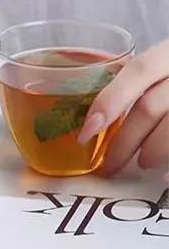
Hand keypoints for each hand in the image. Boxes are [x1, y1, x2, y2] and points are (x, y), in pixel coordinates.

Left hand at [79, 39, 168, 178]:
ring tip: (144, 163)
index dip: (110, 101)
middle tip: (109, 164)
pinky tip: (166, 177)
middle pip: (150, 106)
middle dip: (124, 141)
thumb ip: (145, 82)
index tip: (87, 131)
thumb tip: (98, 121)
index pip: (139, 70)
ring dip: (153, 151)